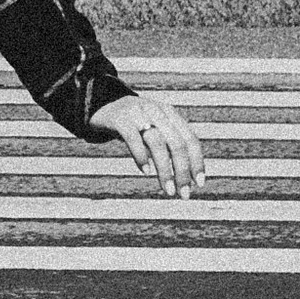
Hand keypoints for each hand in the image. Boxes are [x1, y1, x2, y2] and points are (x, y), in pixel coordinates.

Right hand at [91, 92, 206, 195]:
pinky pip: (133, 138)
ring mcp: (138, 113)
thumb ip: (169, 145)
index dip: (197, 162)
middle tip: (183, 194)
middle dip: (182, 171)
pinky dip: (141, 156)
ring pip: (158, 143)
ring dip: (165, 170)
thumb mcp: (154, 129)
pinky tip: (146, 171)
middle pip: (177, 143)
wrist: (101, 105)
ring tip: (167, 190)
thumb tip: (186, 178)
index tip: (198, 184)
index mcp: (170, 114)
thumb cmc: (132, 124)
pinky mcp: (119, 118)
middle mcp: (157, 111)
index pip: (190, 139)